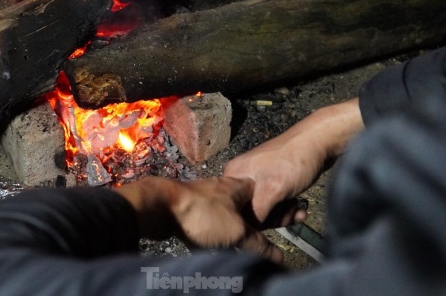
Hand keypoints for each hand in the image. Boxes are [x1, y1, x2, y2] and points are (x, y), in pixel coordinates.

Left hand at [117, 176, 282, 262]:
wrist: (159, 207)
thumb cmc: (201, 214)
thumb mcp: (237, 233)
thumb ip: (259, 245)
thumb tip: (280, 258)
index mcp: (239, 186)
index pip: (266, 195)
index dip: (278, 210)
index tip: (287, 223)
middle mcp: (223, 189)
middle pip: (247, 210)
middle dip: (255, 229)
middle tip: (261, 247)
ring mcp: (205, 198)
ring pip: (227, 219)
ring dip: (234, 235)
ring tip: (239, 251)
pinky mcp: (189, 210)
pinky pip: (209, 226)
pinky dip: (215, 238)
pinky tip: (214, 250)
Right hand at [224, 98, 363, 222]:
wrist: (320, 141)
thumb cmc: (293, 161)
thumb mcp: (271, 191)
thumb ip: (256, 214)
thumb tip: (248, 233)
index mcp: (234, 175)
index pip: (234, 210)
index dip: (249, 223)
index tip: (266, 230)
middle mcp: (242, 175)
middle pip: (250, 210)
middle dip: (271, 218)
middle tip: (288, 217)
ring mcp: (259, 177)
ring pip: (266, 207)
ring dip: (283, 213)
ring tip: (299, 211)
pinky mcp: (274, 179)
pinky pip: (276, 200)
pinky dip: (288, 206)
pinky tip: (300, 208)